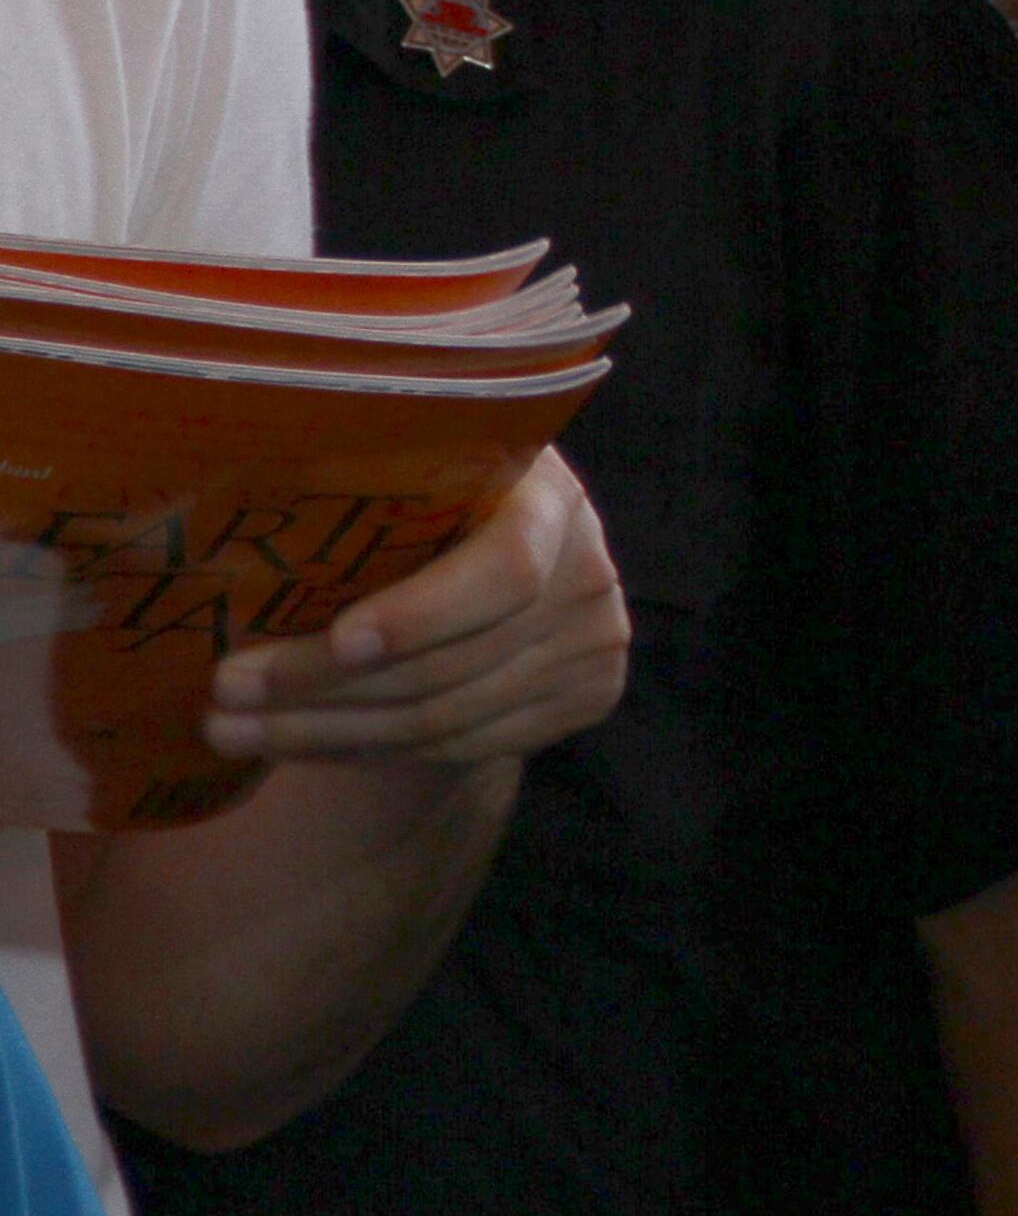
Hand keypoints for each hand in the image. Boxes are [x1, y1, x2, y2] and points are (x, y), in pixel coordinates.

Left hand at [200, 451, 626, 765]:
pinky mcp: (584, 701)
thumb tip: (234, 489)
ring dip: (325, 732)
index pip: (505, 570)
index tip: (339, 637)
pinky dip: (368, 751)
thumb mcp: (421, 463)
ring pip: (444, 721)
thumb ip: (368, 476)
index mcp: (551, 500)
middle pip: (452, 663)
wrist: (519, 542)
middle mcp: (587, 576)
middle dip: (323, 683)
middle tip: (225, 688)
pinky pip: (460, 750)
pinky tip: (301, 741)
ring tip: (230, 728)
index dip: (424, 613)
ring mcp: (593, 647)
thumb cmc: (440, 489)